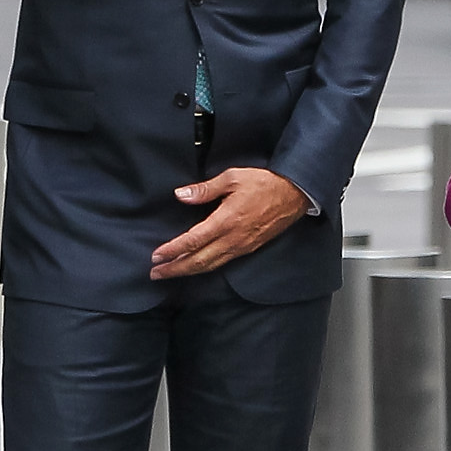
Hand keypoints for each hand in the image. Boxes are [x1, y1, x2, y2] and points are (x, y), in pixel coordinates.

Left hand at [150, 168, 307, 280]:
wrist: (295, 194)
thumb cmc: (265, 183)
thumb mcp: (233, 177)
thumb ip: (205, 189)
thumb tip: (181, 195)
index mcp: (226, 220)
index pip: (193, 241)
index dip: (172, 250)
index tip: (156, 256)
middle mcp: (233, 238)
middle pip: (198, 261)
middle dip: (175, 269)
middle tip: (155, 273)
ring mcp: (242, 246)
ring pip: (210, 265)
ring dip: (188, 270)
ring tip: (170, 273)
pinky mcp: (248, 248)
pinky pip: (222, 262)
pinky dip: (205, 267)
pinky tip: (196, 267)